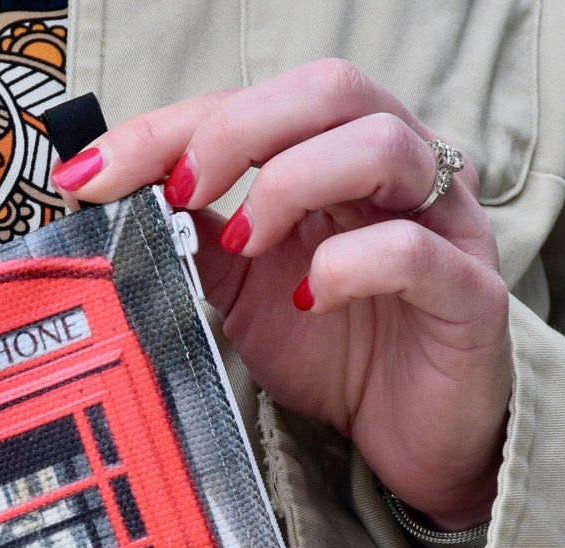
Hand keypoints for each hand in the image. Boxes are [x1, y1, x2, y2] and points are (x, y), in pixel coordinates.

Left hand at [52, 59, 510, 533]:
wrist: (411, 441)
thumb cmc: (340, 354)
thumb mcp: (244, 291)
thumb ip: (197, 240)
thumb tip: (118, 204)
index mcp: (341, 158)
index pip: (255, 103)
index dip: (169, 127)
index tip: (95, 172)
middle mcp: (400, 173)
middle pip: (329, 89)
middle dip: (235, 133)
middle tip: (184, 194)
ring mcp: (444, 225)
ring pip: (380, 145)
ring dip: (292, 186)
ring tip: (247, 248)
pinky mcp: (469, 292)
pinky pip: (410, 249)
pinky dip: (347, 265)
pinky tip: (309, 300)